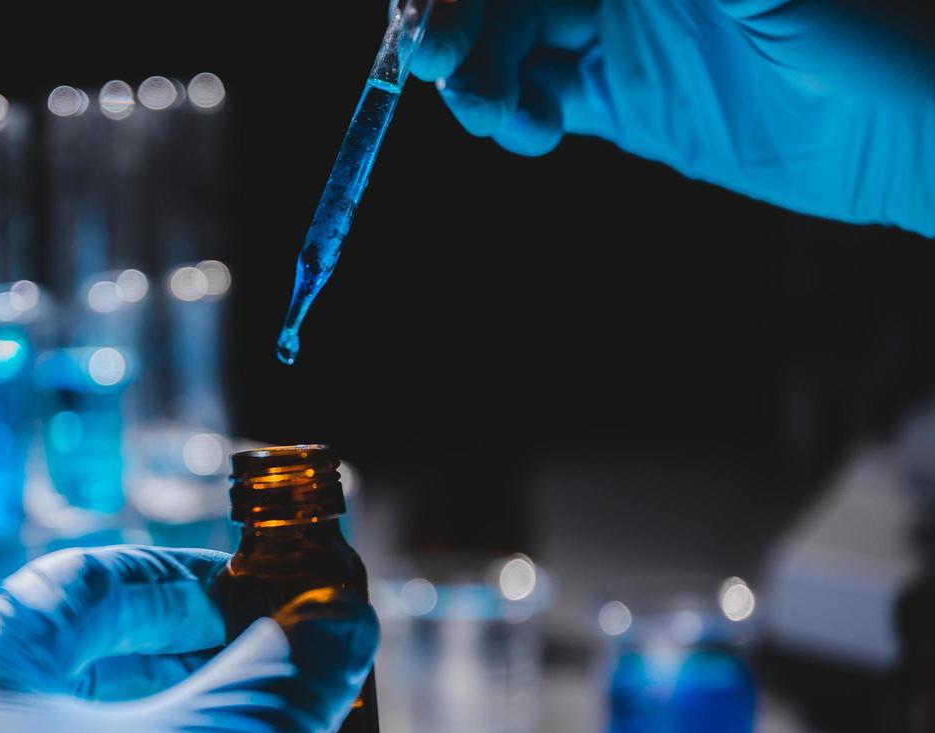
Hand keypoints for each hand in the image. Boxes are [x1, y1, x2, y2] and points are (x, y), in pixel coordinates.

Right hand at [413, 0, 933, 234]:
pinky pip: (546, 102)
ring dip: (481, 75)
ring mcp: (627, 41)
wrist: (906, 134)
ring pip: (517, 46)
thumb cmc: (864, 32)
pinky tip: (528, 132)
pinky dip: (519, 117)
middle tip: (432, 63)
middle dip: (464, 23)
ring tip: (486, 113)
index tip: (432, 10)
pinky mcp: (630, 106)